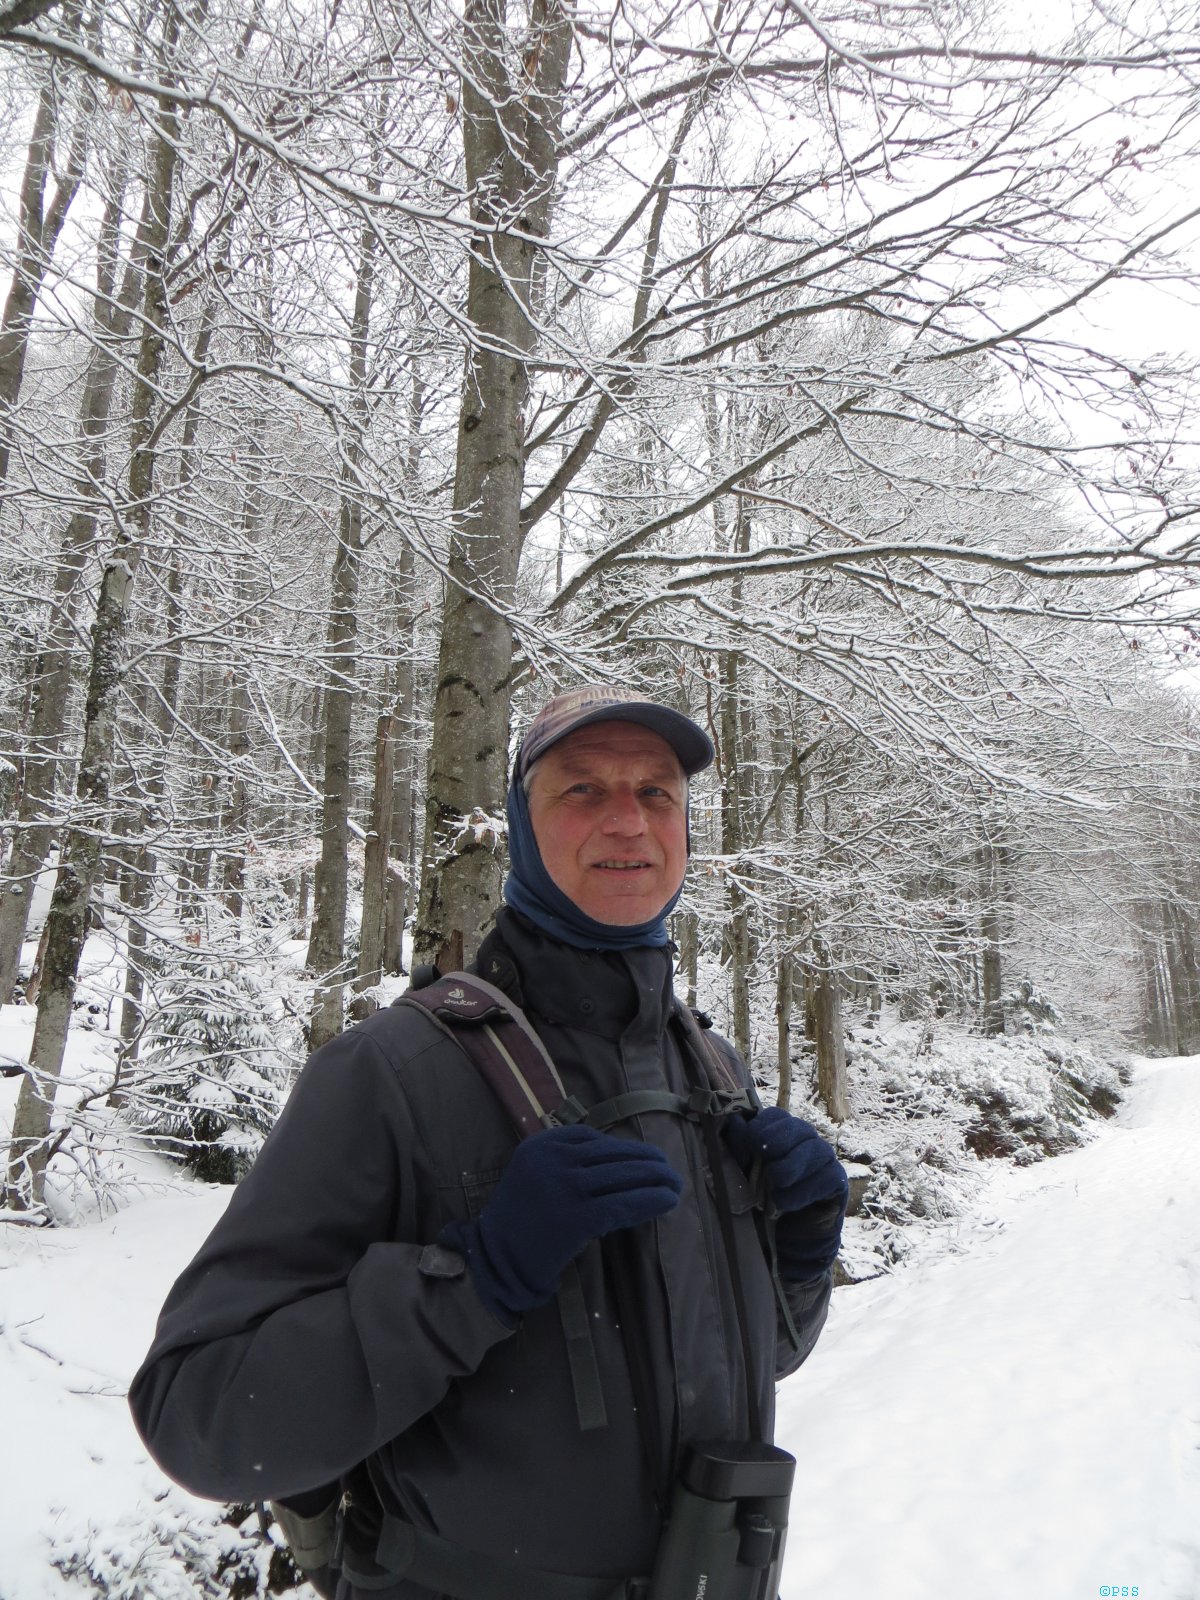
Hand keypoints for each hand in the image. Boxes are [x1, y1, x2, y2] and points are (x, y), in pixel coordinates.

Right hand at [441, 1124, 682, 1323]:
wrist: (496, 1259)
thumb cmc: (520, 1220)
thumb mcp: (534, 1174)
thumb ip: (566, 1161)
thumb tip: (620, 1160)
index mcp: (542, 1144)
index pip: (593, 1139)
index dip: (623, 1149)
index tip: (643, 1159)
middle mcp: (553, 1160)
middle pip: (613, 1155)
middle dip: (648, 1161)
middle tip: (671, 1169)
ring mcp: (565, 1187)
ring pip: (622, 1177)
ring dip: (655, 1179)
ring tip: (675, 1184)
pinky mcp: (577, 1217)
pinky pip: (621, 1204)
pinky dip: (648, 1201)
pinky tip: (667, 1201)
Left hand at [725, 1107, 847, 1279]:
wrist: (783, 1241)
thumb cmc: (761, 1204)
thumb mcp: (744, 1175)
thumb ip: (740, 1149)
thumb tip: (734, 1121)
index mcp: (781, 1135)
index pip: (777, 1117)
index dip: (763, 1126)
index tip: (751, 1142)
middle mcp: (806, 1143)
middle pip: (799, 1128)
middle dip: (779, 1144)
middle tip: (766, 1165)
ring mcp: (824, 1161)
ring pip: (816, 1150)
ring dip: (791, 1168)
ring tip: (775, 1187)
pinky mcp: (836, 1183)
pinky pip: (827, 1177)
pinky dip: (803, 1190)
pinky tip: (785, 1202)